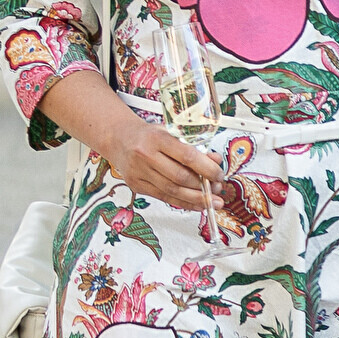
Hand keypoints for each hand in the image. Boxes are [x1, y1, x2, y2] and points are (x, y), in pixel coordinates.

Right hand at [92, 117, 223, 211]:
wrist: (119, 138)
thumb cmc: (149, 135)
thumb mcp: (171, 132)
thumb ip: (193, 146)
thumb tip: (215, 161)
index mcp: (157, 138)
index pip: (187, 156)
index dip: (207, 168)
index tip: (219, 174)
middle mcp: (145, 155)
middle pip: (180, 178)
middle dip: (203, 188)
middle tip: (218, 189)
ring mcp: (139, 172)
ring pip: (172, 191)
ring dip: (196, 199)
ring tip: (212, 202)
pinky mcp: (136, 185)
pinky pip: (164, 198)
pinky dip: (183, 203)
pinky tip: (197, 205)